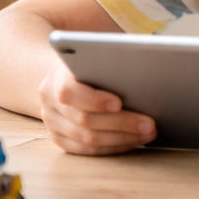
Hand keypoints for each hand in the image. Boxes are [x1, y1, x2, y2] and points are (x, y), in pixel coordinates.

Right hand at [38, 56, 154, 154]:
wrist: (71, 70)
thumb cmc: (95, 57)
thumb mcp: (102, 48)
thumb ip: (114, 54)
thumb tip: (145, 67)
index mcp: (57, 75)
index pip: (69, 91)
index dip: (94, 100)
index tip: (119, 103)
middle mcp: (49, 100)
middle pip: (84, 119)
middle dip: (121, 123)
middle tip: (149, 125)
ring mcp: (52, 121)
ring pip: (86, 138)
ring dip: (121, 138)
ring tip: (147, 134)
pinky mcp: (59, 137)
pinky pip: (85, 149)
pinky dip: (111, 147)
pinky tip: (132, 142)